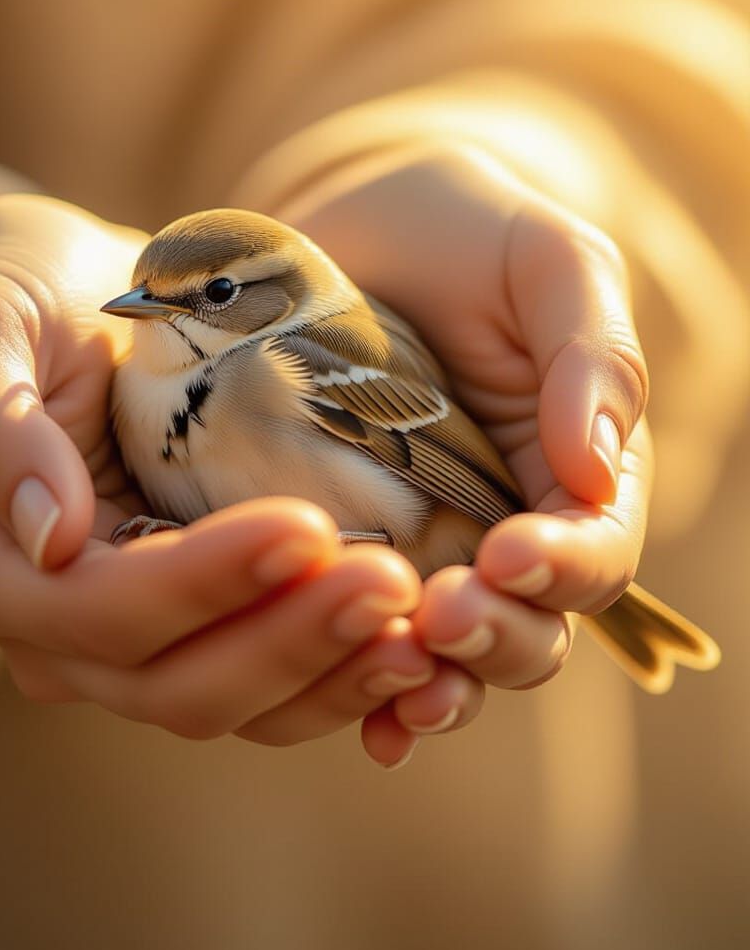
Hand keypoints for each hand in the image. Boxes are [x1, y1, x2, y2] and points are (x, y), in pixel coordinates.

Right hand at [0, 194, 449, 761]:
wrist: (71, 306)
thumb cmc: (24, 300)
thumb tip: (48, 537)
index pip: (102, 609)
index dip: (203, 582)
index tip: (306, 523)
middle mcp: (61, 632)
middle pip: (177, 683)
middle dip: (289, 638)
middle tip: (391, 581)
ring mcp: (134, 644)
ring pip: (236, 704)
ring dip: (332, 673)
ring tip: (423, 623)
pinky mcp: (201, 629)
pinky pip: (273, 684)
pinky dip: (343, 674)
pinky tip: (416, 641)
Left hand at [279, 141, 650, 763]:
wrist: (362, 230)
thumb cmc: (471, 237)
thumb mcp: (552, 264)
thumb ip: (593, 355)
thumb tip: (593, 468)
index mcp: (577, 473)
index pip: (595, 550)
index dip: (564, 568)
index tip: (508, 552)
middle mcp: (511, 527)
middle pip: (532, 626)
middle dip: (494, 635)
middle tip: (439, 613)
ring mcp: (429, 547)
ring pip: (453, 652)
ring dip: (434, 678)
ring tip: (394, 675)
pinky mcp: (354, 551)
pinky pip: (367, 636)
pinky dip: (369, 689)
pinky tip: (361, 719)